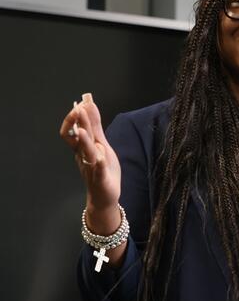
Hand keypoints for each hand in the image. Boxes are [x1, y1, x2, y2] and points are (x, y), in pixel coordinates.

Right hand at [59, 93, 121, 226]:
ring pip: (86, 154)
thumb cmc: (102, 169)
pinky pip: (98, 172)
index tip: (80, 104)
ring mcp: (92, 168)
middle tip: (78, 109)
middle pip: (77, 138)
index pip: (72, 131)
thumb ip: (95, 126)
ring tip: (84, 131)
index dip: (74, 118)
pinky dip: (99, 165)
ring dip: (85, 142)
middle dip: (78, 124)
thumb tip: (89, 105)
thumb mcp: (100, 144)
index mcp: (83, 148)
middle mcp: (84, 156)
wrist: (104, 196)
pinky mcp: (101, 180)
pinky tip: (100, 159)